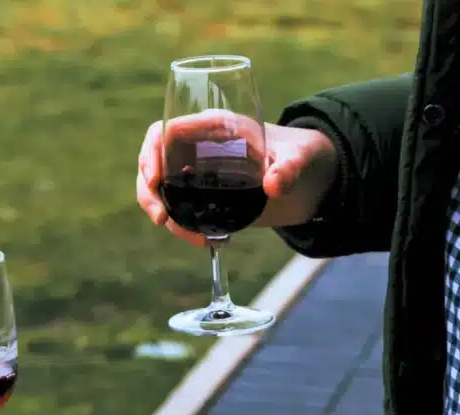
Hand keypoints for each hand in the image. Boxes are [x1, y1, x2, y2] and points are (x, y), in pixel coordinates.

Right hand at [136, 112, 338, 246]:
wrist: (311, 177)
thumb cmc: (303, 154)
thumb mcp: (300, 158)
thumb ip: (289, 168)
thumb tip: (273, 186)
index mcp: (214, 126)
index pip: (167, 131)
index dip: (153, 152)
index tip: (156, 179)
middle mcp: (200, 148)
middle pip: (155, 162)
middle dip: (148, 190)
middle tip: (160, 218)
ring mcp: (200, 174)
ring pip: (163, 189)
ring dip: (165, 214)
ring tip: (192, 238)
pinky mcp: (206, 197)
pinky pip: (181, 209)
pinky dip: (183, 226)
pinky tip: (205, 241)